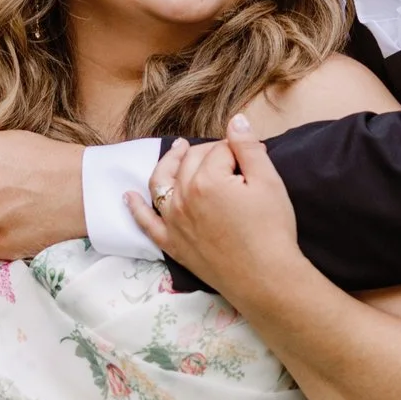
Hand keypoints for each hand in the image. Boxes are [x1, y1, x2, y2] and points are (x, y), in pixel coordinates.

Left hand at [127, 117, 301, 299]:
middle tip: (230, 158)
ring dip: (168, 163)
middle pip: (191, 161)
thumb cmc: (272, 230)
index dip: (238, 150)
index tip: (252, 158)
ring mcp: (173, 221)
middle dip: (208, 153)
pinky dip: (135, 208)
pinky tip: (128, 196)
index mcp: (207, 179)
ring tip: (176, 150)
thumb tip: (235, 120)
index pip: (219, 150)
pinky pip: (146, 223)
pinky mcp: (172, 244)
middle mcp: (183, 197)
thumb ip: (248, 147)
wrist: (266, 278)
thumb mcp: (269, 182)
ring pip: (162, 182)